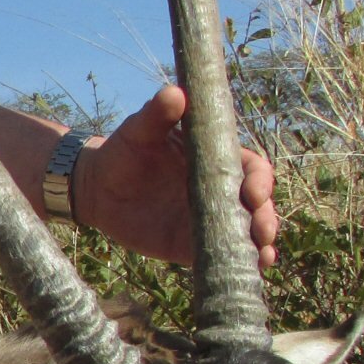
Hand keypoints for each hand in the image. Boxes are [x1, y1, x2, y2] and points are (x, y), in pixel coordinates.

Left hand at [75, 85, 278, 268]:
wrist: (98, 185)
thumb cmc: (124, 150)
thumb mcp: (139, 130)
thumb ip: (157, 114)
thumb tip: (174, 94)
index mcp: (218, 159)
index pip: (252, 169)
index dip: (259, 181)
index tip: (254, 192)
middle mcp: (222, 189)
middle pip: (257, 204)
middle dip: (265, 217)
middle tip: (262, 230)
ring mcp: (211, 218)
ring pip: (245, 231)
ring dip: (259, 244)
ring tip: (263, 256)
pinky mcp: (192, 243)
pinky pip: (219, 254)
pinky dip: (237, 262)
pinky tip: (250, 270)